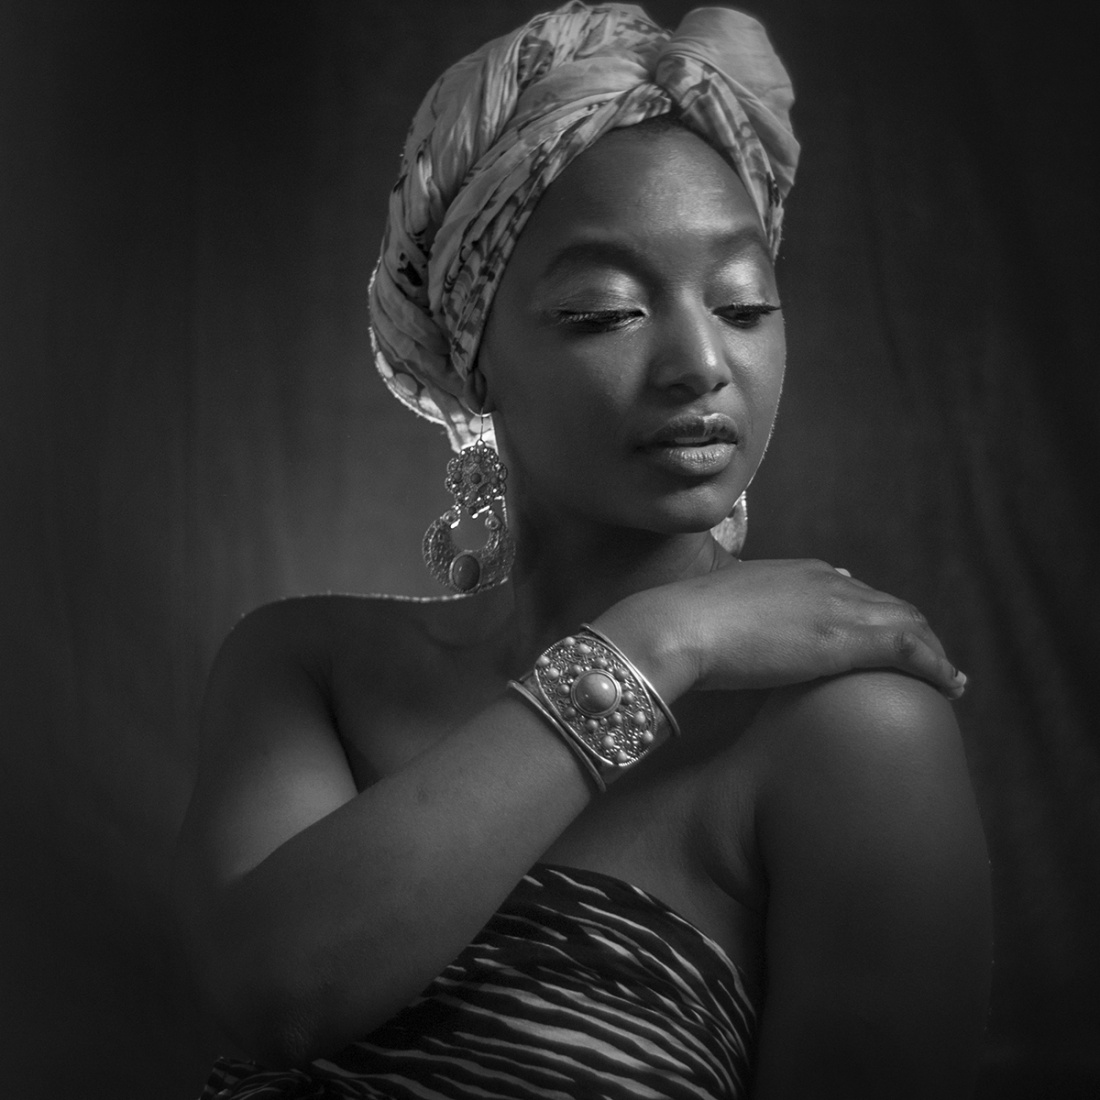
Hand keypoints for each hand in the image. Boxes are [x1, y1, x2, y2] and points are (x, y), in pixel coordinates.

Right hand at [595, 559, 965, 702]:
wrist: (678, 625)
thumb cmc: (684, 624)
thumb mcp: (722, 611)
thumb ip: (746, 615)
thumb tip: (756, 630)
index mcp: (798, 573)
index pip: (854, 592)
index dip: (876, 616)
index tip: (885, 637)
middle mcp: (828, 582)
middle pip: (889, 606)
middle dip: (914, 632)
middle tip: (930, 661)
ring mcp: (840, 608)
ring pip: (909, 624)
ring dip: (933, 650)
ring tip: (948, 676)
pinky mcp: (848, 639)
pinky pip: (911, 650)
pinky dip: (936, 666)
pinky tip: (950, 686)